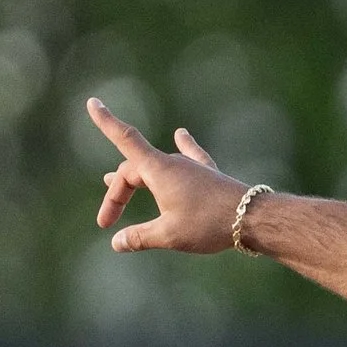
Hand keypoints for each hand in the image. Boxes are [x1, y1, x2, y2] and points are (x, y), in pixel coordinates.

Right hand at [86, 96, 248, 253]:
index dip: (107, 122)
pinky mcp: (208, 175)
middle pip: (133, 171)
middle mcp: (173, 163)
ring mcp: (192, 167)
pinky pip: (191, 156)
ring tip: (112, 179)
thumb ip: (139, 237)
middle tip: (107, 221)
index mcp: (158, 170)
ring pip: (155, 167)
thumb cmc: (209, 224)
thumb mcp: (168, 235)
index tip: (92, 102)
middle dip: (116, 194)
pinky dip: (183, 146)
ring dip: (134, 176)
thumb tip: (117, 244)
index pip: (125, 139)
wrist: (254, 218)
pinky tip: (181, 134)